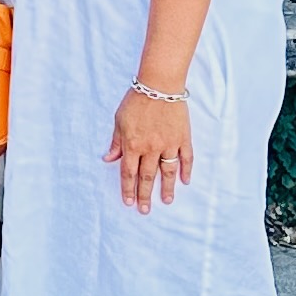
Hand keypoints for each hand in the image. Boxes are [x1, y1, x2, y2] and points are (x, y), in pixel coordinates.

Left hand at [107, 87, 196, 211]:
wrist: (160, 85)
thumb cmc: (136, 100)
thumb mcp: (119, 120)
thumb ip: (116, 142)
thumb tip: (108, 159)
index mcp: (132, 144)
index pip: (128, 173)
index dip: (127, 189)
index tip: (128, 202)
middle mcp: (150, 147)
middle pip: (147, 177)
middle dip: (144, 195)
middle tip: (144, 210)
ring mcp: (169, 144)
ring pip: (167, 172)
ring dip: (166, 188)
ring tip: (166, 201)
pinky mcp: (183, 138)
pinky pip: (186, 158)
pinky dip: (186, 171)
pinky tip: (184, 182)